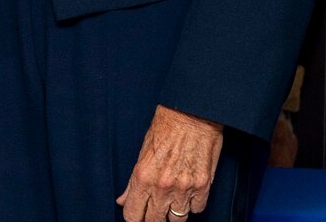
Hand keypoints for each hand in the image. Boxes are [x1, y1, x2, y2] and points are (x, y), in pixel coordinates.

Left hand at [117, 105, 222, 220]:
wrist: (192, 113)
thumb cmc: (166, 127)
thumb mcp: (142, 151)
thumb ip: (132, 182)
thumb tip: (122, 200)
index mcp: (143, 176)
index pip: (133, 215)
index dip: (134, 218)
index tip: (137, 216)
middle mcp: (162, 186)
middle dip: (152, 219)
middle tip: (154, 213)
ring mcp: (183, 188)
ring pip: (178, 220)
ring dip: (174, 214)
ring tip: (172, 203)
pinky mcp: (203, 186)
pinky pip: (197, 209)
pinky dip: (193, 205)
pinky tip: (188, 194)